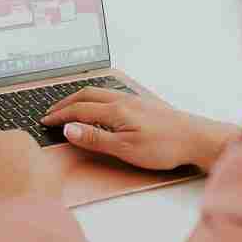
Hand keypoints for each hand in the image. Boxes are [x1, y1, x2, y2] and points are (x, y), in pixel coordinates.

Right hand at [40, 87, 239, 170]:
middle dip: (65, 103)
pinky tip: (100, 107)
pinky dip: (96, 98)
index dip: (59, 116)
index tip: (45, 122)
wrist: (197, 138)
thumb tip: (68, 128)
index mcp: (115, 110)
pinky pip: (111, 95)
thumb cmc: (164, 146)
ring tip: (70, 106)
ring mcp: (134, 101)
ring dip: (80, 98)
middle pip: (86, 95)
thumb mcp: (125, 148)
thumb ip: (95, 138)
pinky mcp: (143, 105)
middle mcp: (123, 100)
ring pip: (99, 93)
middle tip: (51, 112)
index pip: (78, 110)